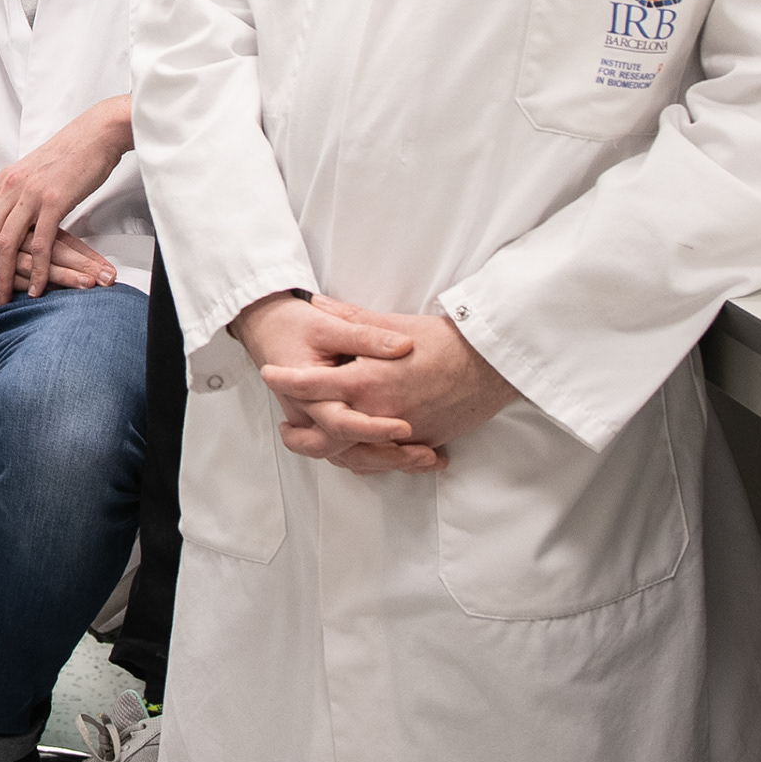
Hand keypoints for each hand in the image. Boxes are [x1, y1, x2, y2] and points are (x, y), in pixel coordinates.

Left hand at [0, 98, 133, 300]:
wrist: (95, 134)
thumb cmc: (67, 156)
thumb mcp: (30, 173)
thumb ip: (14, 195)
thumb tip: (5, 217)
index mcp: (2, 181)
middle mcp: (10, 188)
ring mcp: (31, 195)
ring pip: (5, 244)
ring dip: (2, 277)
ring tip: (3, 299)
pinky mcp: (55, 202)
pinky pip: (39, 244)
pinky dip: (35, 271)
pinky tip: (35, 288)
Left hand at [244, 292, 520, 471]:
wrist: (492, 364)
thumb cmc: (445, 339)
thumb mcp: (392, 324)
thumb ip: (351, 318)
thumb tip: (318, 302)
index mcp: (367, 380)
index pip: (312, 385)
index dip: (286, 381)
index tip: (268, 375)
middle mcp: (379, 413)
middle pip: (327, 434)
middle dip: (302, 435)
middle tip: (285, 429)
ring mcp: (401, 433)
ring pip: (356, 455)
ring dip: (332, 453)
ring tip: (316, 444)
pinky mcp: (420, 442)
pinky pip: (385, 459)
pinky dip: (368, 459)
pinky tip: (357, 454)